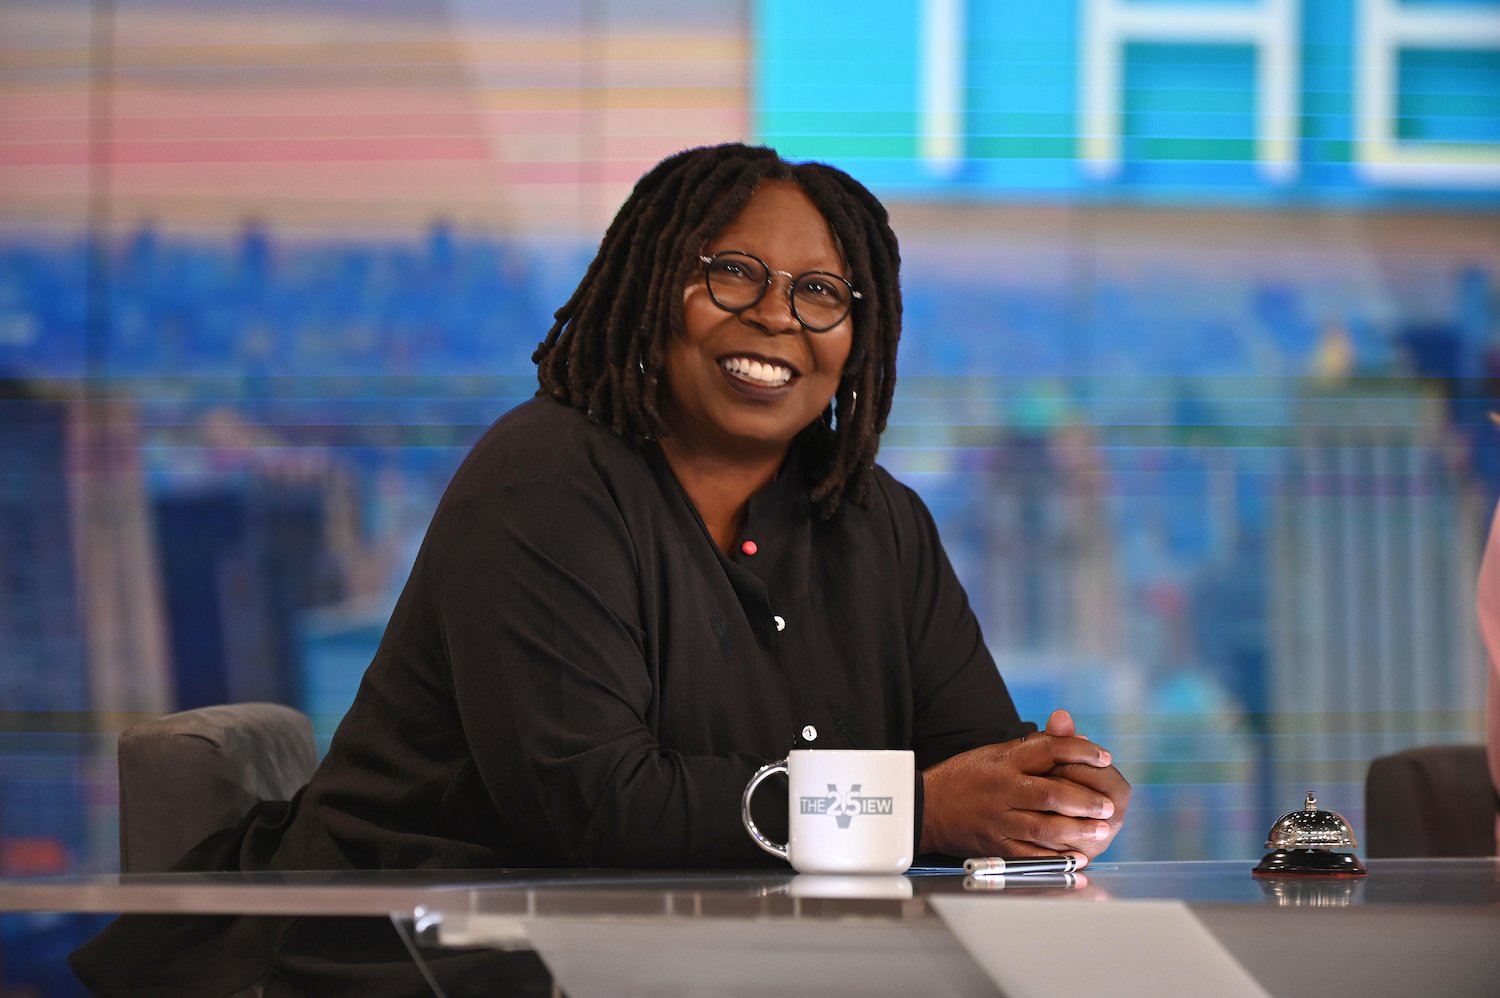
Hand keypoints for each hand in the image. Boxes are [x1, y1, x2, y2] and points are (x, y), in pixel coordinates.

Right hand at [920, 709, 1130, 863]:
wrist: (924, 807)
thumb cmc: (965, 776)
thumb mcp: (995, 752)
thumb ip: (1035, 746)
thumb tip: (1076, 736)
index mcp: (1004, 760)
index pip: (1050, 749)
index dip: (1081, 751)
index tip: (1104, 757)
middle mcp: (1002, 788)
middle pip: (1052, 794)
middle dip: (1085, 801)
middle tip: (1108, 806)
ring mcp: (998, 819)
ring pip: (1045, 827)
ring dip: (1077, 831)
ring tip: (1100, 831)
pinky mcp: (994, 845)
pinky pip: (1030, 855)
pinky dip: (1056, 858)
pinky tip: (1076, 859)